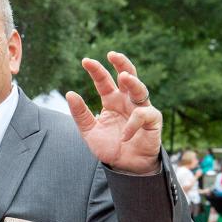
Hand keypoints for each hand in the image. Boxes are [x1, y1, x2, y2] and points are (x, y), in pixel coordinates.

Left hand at [66, 52, 161, 174]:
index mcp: (111, 100)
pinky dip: (133, 123)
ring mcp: (141, 108)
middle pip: (128, 75)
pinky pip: (143, 114)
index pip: (104, 81)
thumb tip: (70, 93)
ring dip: (133, 82)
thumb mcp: (89, 131)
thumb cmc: (109, 147)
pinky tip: (124, 136)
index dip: (96, 70)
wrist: (125, 166)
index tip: (85, 61)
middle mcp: (127, 101)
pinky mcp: (152, 120)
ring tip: (124, 76)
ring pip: (140, 88)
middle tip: (112, 54)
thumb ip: (80, 114)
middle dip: (121, 63)